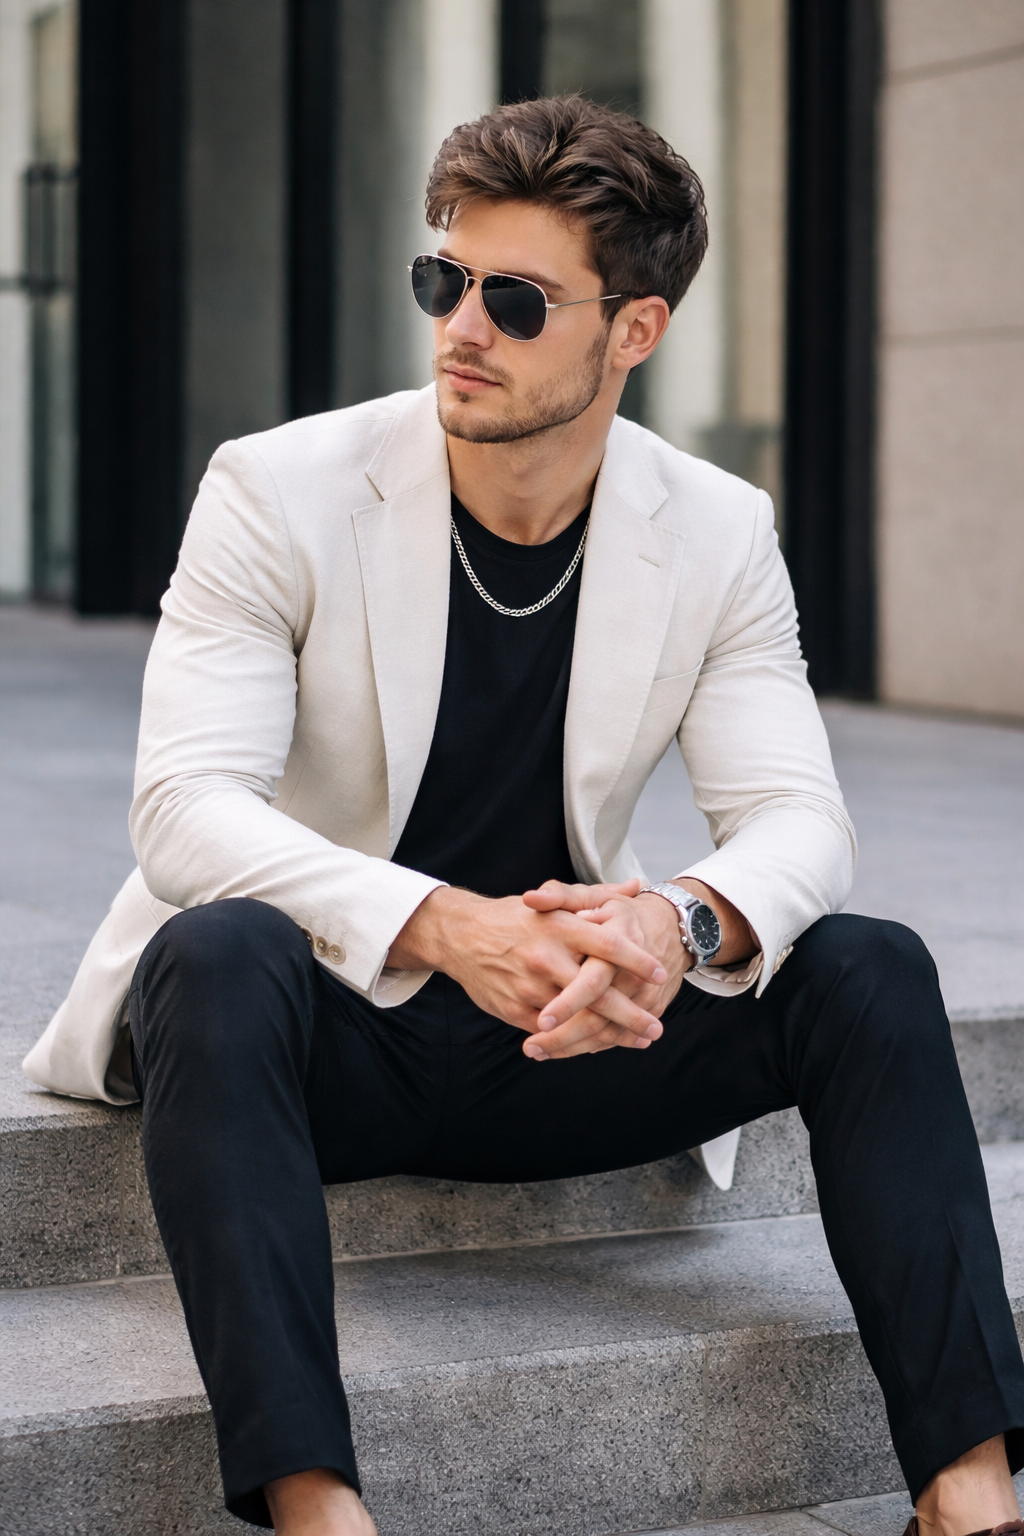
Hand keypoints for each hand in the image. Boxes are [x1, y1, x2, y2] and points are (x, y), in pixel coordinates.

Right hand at [386, 884, 668, 1047]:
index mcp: (559, 927)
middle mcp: (546, 957)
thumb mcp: (554, 901)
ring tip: (638, 1041)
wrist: (460, 935)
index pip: (606, 944)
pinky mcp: (515, 1009)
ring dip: (610, 1034)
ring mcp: (529, 986)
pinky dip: (578, 1041)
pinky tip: (600, 1044)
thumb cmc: (516, 917)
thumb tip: (636, 885)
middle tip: (656, 1028)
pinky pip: (553, 1032)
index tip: (659, 973)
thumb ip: (598, 896)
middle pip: (596, 992)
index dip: (636, 960)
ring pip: (577, 1019)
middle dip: (630, 1014)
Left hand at [521, 876, 758, 1059]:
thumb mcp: (594, 896)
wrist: (674, 926)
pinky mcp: (649, 1010)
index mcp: (616, 944)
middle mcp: (633, 975)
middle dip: (564, 1036)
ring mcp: (644, 996)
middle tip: (530, 1048)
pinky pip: (618, 1034)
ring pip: (607, 1033)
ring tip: (537, 1052)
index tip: (541, 1021)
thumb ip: (560, 896)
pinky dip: (592, 1045)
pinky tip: (562, 1050)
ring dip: (572, 1047)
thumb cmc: (622, 913)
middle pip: (599, 1016)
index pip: (594, 980)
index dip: (569, 1003)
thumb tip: (531, 898)